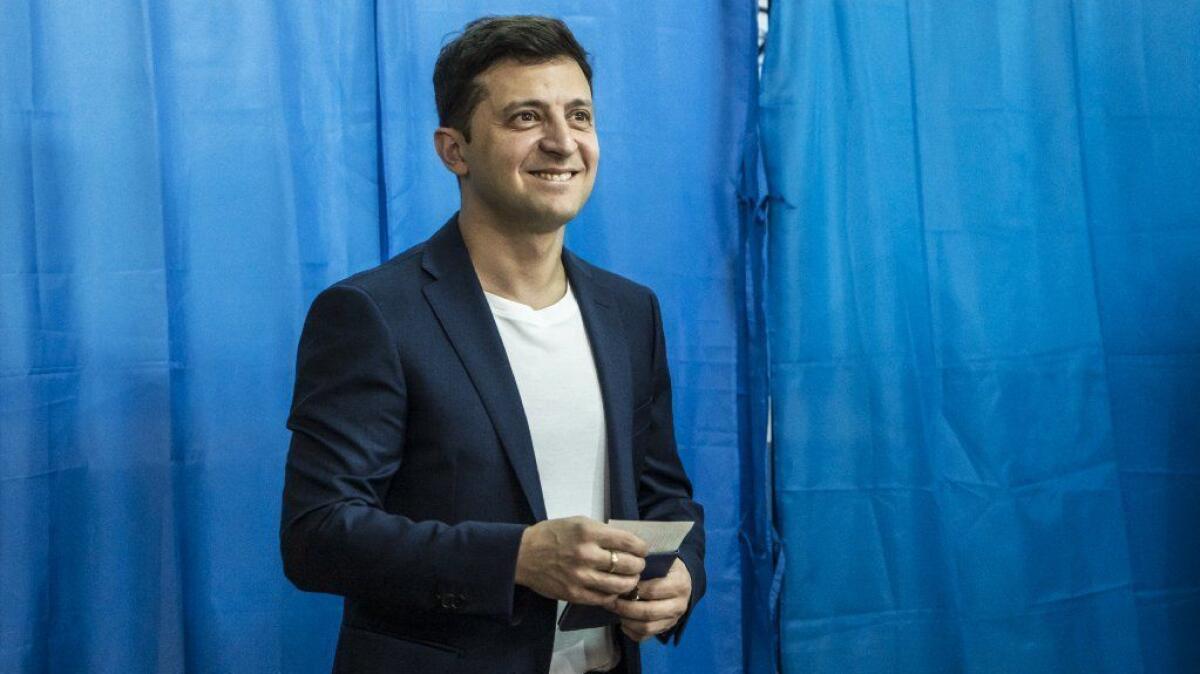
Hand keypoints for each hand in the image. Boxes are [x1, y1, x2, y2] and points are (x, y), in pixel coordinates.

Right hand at [514, 516, 647, 605]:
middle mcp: (586, 554)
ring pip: (620, 585)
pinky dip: (613, 594)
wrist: (523, 555)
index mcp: (588, 532)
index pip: (628, 542)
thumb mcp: (578, 522)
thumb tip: (628, 543)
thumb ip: (602, 532)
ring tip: (630, 579)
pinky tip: (613, 589)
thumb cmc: (552, 534)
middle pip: (628, 565)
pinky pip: (605, 598)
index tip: (643, 550)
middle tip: (638, 565)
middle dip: (639, 565)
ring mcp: (580, 576)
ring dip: (630, 582)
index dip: (641, 547)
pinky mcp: (575, 594)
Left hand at [612, 557, 691, 640]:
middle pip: (648, 612)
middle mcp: (679, 605)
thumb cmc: (667, 568)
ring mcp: (673, 619)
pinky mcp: (665, 629)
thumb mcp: (661, 560)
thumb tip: (622, 569)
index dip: (632, 590)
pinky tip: (623, 621)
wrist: (684, 581)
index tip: (617, 585)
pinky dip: (631, 631)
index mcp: (678, 584)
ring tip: (615, 611)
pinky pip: (645, 637)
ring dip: (626, 621)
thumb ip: (645, 564)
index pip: (652, 591)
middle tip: (610, 601)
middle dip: (625, 608)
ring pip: (646, 627)